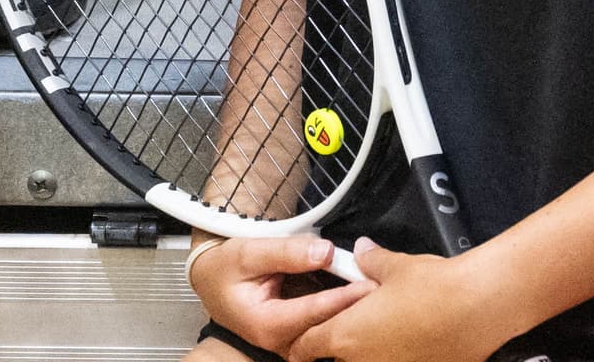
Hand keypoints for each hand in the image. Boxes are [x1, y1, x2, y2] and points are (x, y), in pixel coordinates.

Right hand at [190, 231, 367, 356]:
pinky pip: (324, 322)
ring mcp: (291, 341)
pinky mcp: (298, 334)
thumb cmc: (225, 268)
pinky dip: (342, 307)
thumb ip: (286, 252)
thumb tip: (326, 251)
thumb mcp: (248, 252)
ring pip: (328, 327)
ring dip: (351, 309)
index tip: (368, 285)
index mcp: (267, 324)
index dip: (343, 299)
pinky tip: (359, 289)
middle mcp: (281, 340)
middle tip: (381, 286)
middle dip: (354, 307)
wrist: (212, 279)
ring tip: (376, 287)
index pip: (313, 312)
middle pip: (326, 326)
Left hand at [291, 239, 507, 361]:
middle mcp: (364, 361)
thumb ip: (371, 261)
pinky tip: (408, 339)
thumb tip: (362, 251)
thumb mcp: (394, 266)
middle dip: (337, 347)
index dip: (300, 342)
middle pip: (336, 360)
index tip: (300, 339)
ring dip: (366, 352)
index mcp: (347, 334)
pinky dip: (396, 354)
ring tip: (380, 332)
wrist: (478, 308)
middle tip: (348, 328)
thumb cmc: (430, 286)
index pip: (306, 347)